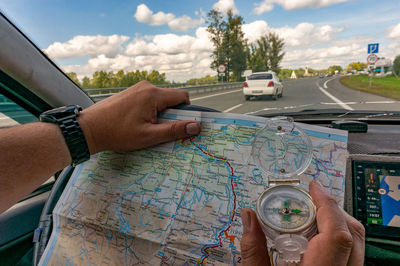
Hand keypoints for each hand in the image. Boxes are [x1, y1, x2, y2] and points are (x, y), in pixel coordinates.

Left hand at [78, 80, 200, 153]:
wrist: (89, 128)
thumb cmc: (117, 133)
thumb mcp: (149, 135)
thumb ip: (174, 130)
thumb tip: (196, 126)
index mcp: (153, 94)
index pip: (182, 96)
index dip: (187, 111)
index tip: (182, 125)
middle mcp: (146, 86)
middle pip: (171, 98)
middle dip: (171, 115)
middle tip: (161, 131)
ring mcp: (137, 88)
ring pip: (160, 100)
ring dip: (160, 114)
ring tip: (146, 128)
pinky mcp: (131, 92)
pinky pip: (149, 100)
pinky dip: (150, 111)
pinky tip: (138, 123)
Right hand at [240, 180, 364, 265]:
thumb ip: (253, 249)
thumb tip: (248, 216)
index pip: (336, 234)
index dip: (327, 204)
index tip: (313, 187)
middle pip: (353, 234)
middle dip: (332, 209)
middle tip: (309, 199)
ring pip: (357, 244)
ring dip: (337, 222)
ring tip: (312, 216)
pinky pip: (353, 255)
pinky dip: (338, 238)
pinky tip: (316, 238)